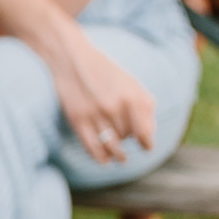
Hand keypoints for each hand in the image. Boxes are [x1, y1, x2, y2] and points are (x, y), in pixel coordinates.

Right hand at [50, 29, 154, 163]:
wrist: (71, 59)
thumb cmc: (104, 72)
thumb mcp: (130, 83)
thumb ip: (145, 106)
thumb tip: (148, 134)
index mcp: (132, 97)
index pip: (144, 132)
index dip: (146, 143)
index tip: (146, 147)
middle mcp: (114, 107)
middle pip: (126, 137)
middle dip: (127, 139)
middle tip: (124, 136)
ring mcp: (95, 115)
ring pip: (111, 146)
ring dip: (117, 155)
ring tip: (120, 158)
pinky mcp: (77, 120)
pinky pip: (92, 147)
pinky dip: (100, 157)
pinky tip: (104, 159)